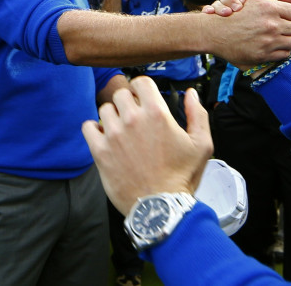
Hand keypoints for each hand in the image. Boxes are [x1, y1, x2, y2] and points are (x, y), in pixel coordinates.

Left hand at [82, 77, 212, 215]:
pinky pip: (88, 127)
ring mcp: (114, 135)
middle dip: (128, 102)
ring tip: (122, 130)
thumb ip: (198, 114)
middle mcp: (133, 119)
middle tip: (135, 117)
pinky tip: (106, 138)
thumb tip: (191, 94)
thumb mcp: (202, 144)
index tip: (145, 99)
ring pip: (105, 109)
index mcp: (157, 113)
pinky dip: (95, 129)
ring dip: (113, 116)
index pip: (141, 82)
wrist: (161, 207)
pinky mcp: (100, 152)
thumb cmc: (182, 177)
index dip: (143, 89)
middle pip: (121, 94)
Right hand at [201, 0, 290, 67]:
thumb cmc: (234, 15)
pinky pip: (285, 54)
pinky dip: (282, 51)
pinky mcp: (264, 54)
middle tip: (287, 30)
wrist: (215, 32)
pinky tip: (274, 47)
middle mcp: (271, 24)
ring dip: (289, 41)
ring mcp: (269, 40)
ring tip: (282, 39)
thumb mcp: (253, 0)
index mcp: (270, 8)